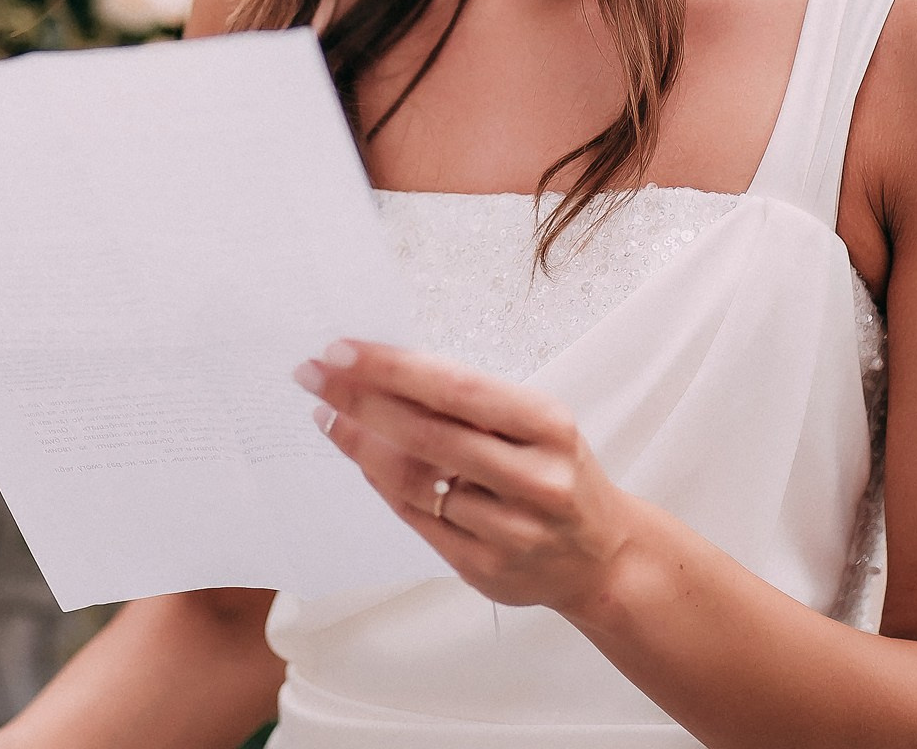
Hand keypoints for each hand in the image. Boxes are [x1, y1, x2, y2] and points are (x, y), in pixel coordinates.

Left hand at [295, 339, 645, 612]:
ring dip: (360, 445)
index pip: (456, 388)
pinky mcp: (485, 568)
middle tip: (312, 374)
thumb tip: (385, 368)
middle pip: (428, 435)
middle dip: (360, 400)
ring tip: (327, 415)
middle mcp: (535, 479)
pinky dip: (381, 483)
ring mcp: (511, 530)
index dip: (392, 368)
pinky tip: (360, 457)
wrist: (603, 558)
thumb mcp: (536, 425)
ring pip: (416, 482)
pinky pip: (417, 519)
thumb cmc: (556, 473)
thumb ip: (471, 404)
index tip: (341, 349)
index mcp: (549, 426)